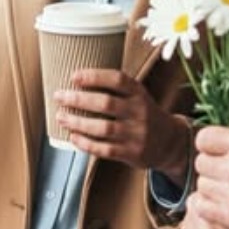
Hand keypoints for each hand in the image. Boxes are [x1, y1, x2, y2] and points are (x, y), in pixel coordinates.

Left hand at [55, 69, 190, 177]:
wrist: (170, 142)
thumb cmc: (144, 114)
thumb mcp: (137, 96)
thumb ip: (115, 89)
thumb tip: (76, 81)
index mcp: (139, 93)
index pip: (117, 80)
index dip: (95, 76)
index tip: (74, 76)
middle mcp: (139, 111)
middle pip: (106, 103)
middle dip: (78, 99)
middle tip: (59, 96)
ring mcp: (137, 133)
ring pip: (103, 128)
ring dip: (78, 122)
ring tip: (61, 117)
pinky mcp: (132, 153)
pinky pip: (105, 149)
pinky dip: (86, 143)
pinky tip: (73, 137)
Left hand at [188, 121, 228, 228]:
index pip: (204, 138)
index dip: (211, 143)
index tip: (219, 149)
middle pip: (201, 163)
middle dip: (212, 164)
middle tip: (226, 170)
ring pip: (201, 186)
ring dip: (212, 186)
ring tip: (228, 188)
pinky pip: (203, 208)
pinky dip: (209, 206)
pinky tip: (223, 204)